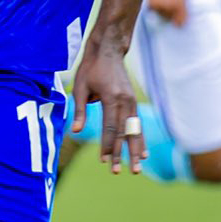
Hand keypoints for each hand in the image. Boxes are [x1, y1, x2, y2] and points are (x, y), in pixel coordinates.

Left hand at [70, 37, 141, 174]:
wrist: (109, 50)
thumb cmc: (90, 68)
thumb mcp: (79, 86)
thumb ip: (80, 110)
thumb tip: (76, 132)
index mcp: (111, 98)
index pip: (109, 127)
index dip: (106, 145)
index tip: (104, 161)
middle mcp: (125, 101)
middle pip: (123, 133)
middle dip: (120, 153)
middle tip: (117, 171)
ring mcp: (132, 102)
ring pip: (134, 131)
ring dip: (135, 151)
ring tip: (136, 168)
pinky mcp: (133, 103)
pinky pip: (138, 125)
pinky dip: (140, 140)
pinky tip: (144, 154)